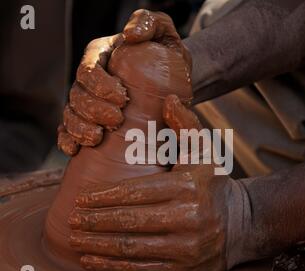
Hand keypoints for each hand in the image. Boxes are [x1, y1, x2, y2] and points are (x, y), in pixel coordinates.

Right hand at [58, 10, 190, 155]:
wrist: (172, 83)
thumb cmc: (167, 57)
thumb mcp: (164, 33)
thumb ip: (149, 23)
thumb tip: (131, 36)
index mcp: (101, 57)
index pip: (89, 70)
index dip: (99, 86)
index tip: (123, 98)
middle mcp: (91, 80)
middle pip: (77, 96)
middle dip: (93, 110)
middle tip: (117, 120)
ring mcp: (88, 102)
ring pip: (71, 115)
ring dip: (80, 129)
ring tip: (98, 138)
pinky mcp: (91, 122)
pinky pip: (69, 132)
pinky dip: (69, 141)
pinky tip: (76, 150)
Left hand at [69, 95, 251, 270]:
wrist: (241, 225)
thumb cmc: (215, 187)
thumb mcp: (205, 152)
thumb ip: (186, 125)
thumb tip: (169, 98)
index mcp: (188, 187)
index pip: (136, 192)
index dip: (104, 197)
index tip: (81, 199)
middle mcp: (188, 219)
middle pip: (129, 221)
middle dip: (95, 221)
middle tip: (73, 220)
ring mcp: (185, 249)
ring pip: (131, 248)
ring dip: (97, 245)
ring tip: (76, 240)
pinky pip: (141, 270)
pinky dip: (112, 268)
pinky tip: (92, 261)